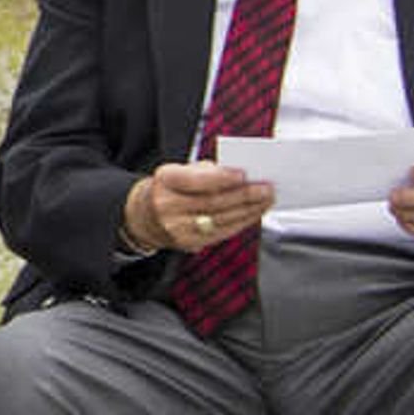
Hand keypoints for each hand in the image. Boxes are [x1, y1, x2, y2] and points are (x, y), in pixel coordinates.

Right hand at [128, 160, 275, 254]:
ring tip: (266, 200)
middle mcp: (168, 206)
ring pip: (221, 219)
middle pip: (213, 202)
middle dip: (245, 195)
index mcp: (165, 181)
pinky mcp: (189, 243)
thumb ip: (207, 171)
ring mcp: (177, 228)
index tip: (245, 174)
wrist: (146, 215)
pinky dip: (242, 222)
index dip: (221, 178)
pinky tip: (254, 213)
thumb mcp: (181, 171)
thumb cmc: (172, 188)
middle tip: (267, 189)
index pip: (196, 181)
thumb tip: (242, 176)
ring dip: (249, 210)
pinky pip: (222, 232)